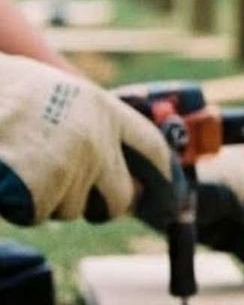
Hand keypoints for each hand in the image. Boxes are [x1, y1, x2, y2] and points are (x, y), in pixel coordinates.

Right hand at [0, 53, 173, 226]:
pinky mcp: (45, 191)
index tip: (167, 194)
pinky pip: (39, 214)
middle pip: (120, 198)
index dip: (163, 176)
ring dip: (49, 200)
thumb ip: (87, 120)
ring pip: (72, 209)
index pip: (153, 149)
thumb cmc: (6, 90)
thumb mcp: (57, 90)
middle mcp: (98, 141)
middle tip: (85, 202)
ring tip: (23, 166)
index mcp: (104, 110)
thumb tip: (112, 158)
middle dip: (104, 207)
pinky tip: (9, 178)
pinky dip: (22, 205)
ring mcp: (73, 168)